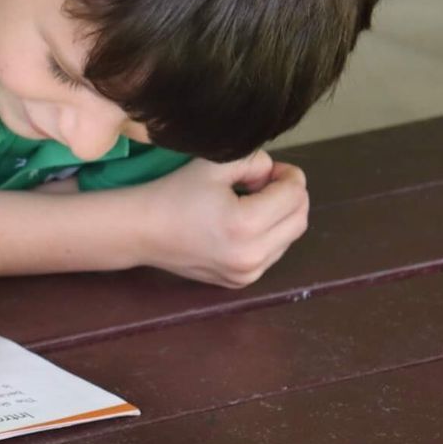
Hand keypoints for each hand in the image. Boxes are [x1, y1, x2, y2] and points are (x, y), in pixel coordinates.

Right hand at [141, 151, 309, 287]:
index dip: (288, 175)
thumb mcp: (214, 165)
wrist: (142, 231)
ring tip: (250, 203)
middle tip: (265, 183)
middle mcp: (252, 255)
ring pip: (289, 238)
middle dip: (291, 195)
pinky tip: (241, 224)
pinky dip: (268, 235)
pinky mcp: (241, 281)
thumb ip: (256, 161)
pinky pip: (272, 253)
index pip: (295, 195)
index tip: (268, 169)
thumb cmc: (173, 193)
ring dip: (280, 216)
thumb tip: (276, 175)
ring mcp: (248, 273)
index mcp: (246, 224)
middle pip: (300, 219)